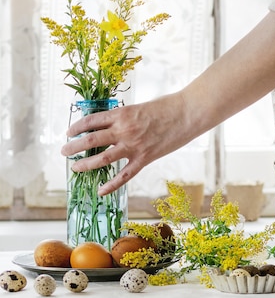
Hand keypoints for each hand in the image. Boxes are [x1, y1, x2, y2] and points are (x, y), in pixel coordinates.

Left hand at [61, 94, 191, 194]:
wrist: (187, 113)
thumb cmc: (166, 106)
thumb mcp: (139, 107)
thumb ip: (125, 117)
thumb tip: (112, 125)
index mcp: (121, 113)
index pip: (91, 121)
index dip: (76, 127)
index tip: (69, 132)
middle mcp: (123, 130)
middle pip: (90, 140)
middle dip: (73, 146)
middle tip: (64, 151)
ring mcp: (133, 146)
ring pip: (102, 158)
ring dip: (85, 164)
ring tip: (74, 167)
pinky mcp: (145, 158)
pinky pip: (124, 175)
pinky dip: (111, 185)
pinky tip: (100, 191)